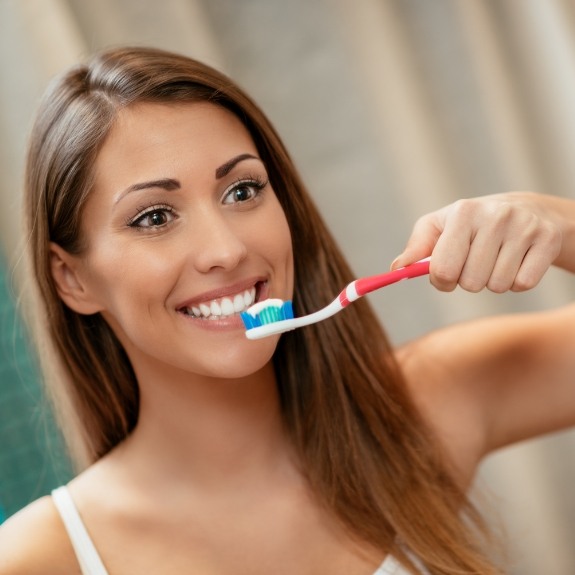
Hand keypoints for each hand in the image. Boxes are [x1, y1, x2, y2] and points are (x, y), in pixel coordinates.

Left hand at [391, 192, 567, 292]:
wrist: (526, 210)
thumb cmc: (472, 224)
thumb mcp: (439, 228)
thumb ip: (416, 249)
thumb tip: (397, 270)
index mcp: (463, 212)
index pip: (443, 269)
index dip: (441, 280)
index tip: (445, 273)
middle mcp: (495, 216)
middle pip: (471, 283)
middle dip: (468, 280)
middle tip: (475, 263)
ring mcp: (524, 227)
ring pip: (497, 286)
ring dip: (492, 281)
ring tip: (496, 259)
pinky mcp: (548, 240)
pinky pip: (523, 284)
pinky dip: (516, 282)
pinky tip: (515, 262)